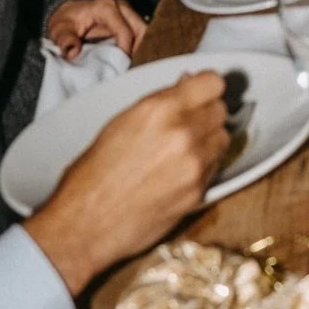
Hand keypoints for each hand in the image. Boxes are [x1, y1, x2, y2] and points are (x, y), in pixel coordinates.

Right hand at [23, 71, 230, 295]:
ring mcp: (194, 164)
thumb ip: (161, 100)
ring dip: (209, 140)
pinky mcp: (198, 193)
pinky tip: (181, 172)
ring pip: (223, 138)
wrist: (85, 224)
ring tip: (185, 149)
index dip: (206, 87)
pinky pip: (215, 167)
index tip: (202, 92)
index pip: (213, 83)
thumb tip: (187, 84)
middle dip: (206, 113)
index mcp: (162, 109)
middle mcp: (183, 133)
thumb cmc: (94, 174)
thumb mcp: (123, 121)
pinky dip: (205, 166)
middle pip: (221, 110)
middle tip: (189, 123)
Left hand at [46, 0, 145, 60]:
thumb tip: (73, 52)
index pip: (125, 31)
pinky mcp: (127, 20)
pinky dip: (138, 47)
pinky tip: (129, 61)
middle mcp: (121, 7)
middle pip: (141, 29)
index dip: (125, 51)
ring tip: (129, 66)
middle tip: (129, 69)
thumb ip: (65, 40)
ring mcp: (126, 12)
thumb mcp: (60, 30)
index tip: (120, 68)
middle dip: (139, 50)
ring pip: (143, 31)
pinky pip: (139, 33)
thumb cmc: (65, 20)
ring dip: (140, 49)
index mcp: (106, 8)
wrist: (67, 10)